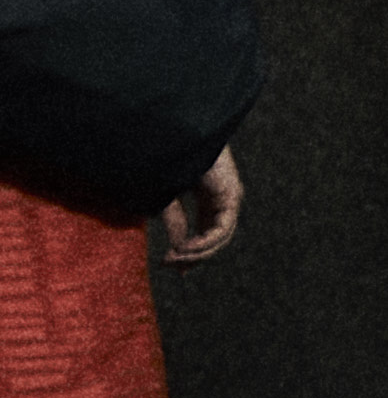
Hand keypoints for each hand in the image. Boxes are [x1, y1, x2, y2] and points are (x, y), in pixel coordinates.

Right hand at [159, 149, 241, 264]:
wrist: (173, 132)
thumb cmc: (166, 157)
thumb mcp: (166, 195)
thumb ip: (174, 221)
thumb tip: (177, 250)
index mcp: (209, 195)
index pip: (205, 231)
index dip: (188, 251)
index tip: (169, 265)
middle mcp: (223, 198)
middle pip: (215, 238)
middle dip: (193, 255)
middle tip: (170, 265)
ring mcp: (230, 197)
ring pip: (221, 237)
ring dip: (198, 252)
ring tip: (175, 257)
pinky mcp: (231, 195)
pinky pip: (222, 229)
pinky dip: (205, 242)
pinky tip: (186, 248)